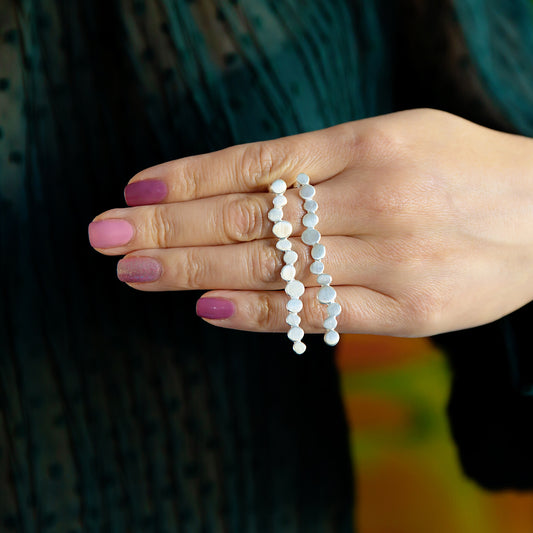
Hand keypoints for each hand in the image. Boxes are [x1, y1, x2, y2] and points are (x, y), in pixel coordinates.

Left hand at [88, 109, 532, 336]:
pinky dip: (256, 311)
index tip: (132, 192)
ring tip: (134, 272)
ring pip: (272, 266)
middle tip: (105, 237)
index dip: (188, 178)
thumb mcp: (392, 138)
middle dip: (168, 228)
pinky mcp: (407, 309)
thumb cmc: (460, 170)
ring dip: (194, 270)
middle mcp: (373, 199)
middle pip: (249, 216)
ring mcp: (389, 258)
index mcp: (368, 144)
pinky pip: (316, 310)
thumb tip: (240, 191)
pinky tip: (204, 307)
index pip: (255, 163)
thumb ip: (319, 164)